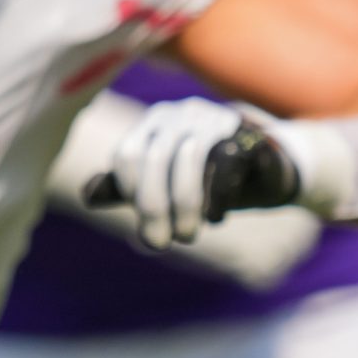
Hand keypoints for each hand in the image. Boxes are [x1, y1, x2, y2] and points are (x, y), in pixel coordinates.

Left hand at [81, 98, 299, 248]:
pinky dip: (216, 196)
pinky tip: (214, 219)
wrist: (271, 172)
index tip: (143, 224)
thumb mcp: (165, 185)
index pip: (127, 155)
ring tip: (187, 236)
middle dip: (153, 207)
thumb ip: (129, 189)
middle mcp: (179, 114)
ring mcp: (214, 119)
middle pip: (154, 159)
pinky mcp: (248, 134)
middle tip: (158, 244)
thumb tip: (86, 196)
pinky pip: (226, 162)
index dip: (131, 192)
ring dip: (183, 205)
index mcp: (153, 123)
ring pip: (187, 159)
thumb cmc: (209, 179)